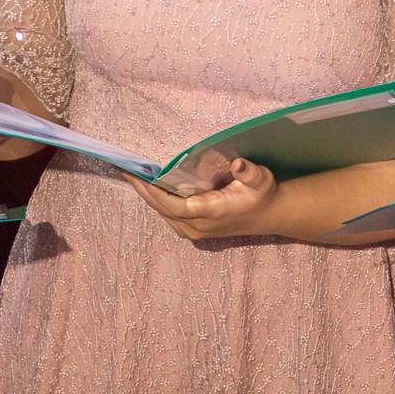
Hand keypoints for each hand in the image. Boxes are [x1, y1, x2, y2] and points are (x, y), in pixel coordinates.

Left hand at [126, 158, 278, 239]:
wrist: (269, 215)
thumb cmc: (262, 194)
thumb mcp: (261, 180)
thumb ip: (249, 172)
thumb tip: (238, 163)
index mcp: (209, 213)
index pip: (173, 205)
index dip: (153, 191)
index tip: (137, 175)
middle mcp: (197, 226)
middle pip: (161, 208)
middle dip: (142, 189)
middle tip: (125, 169)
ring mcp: (193, 230)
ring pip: (162, 212)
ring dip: (147, 195)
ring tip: (132, 174)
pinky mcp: (192, 229)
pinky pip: (168, 214)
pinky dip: (156, 200)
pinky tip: (149, 186)